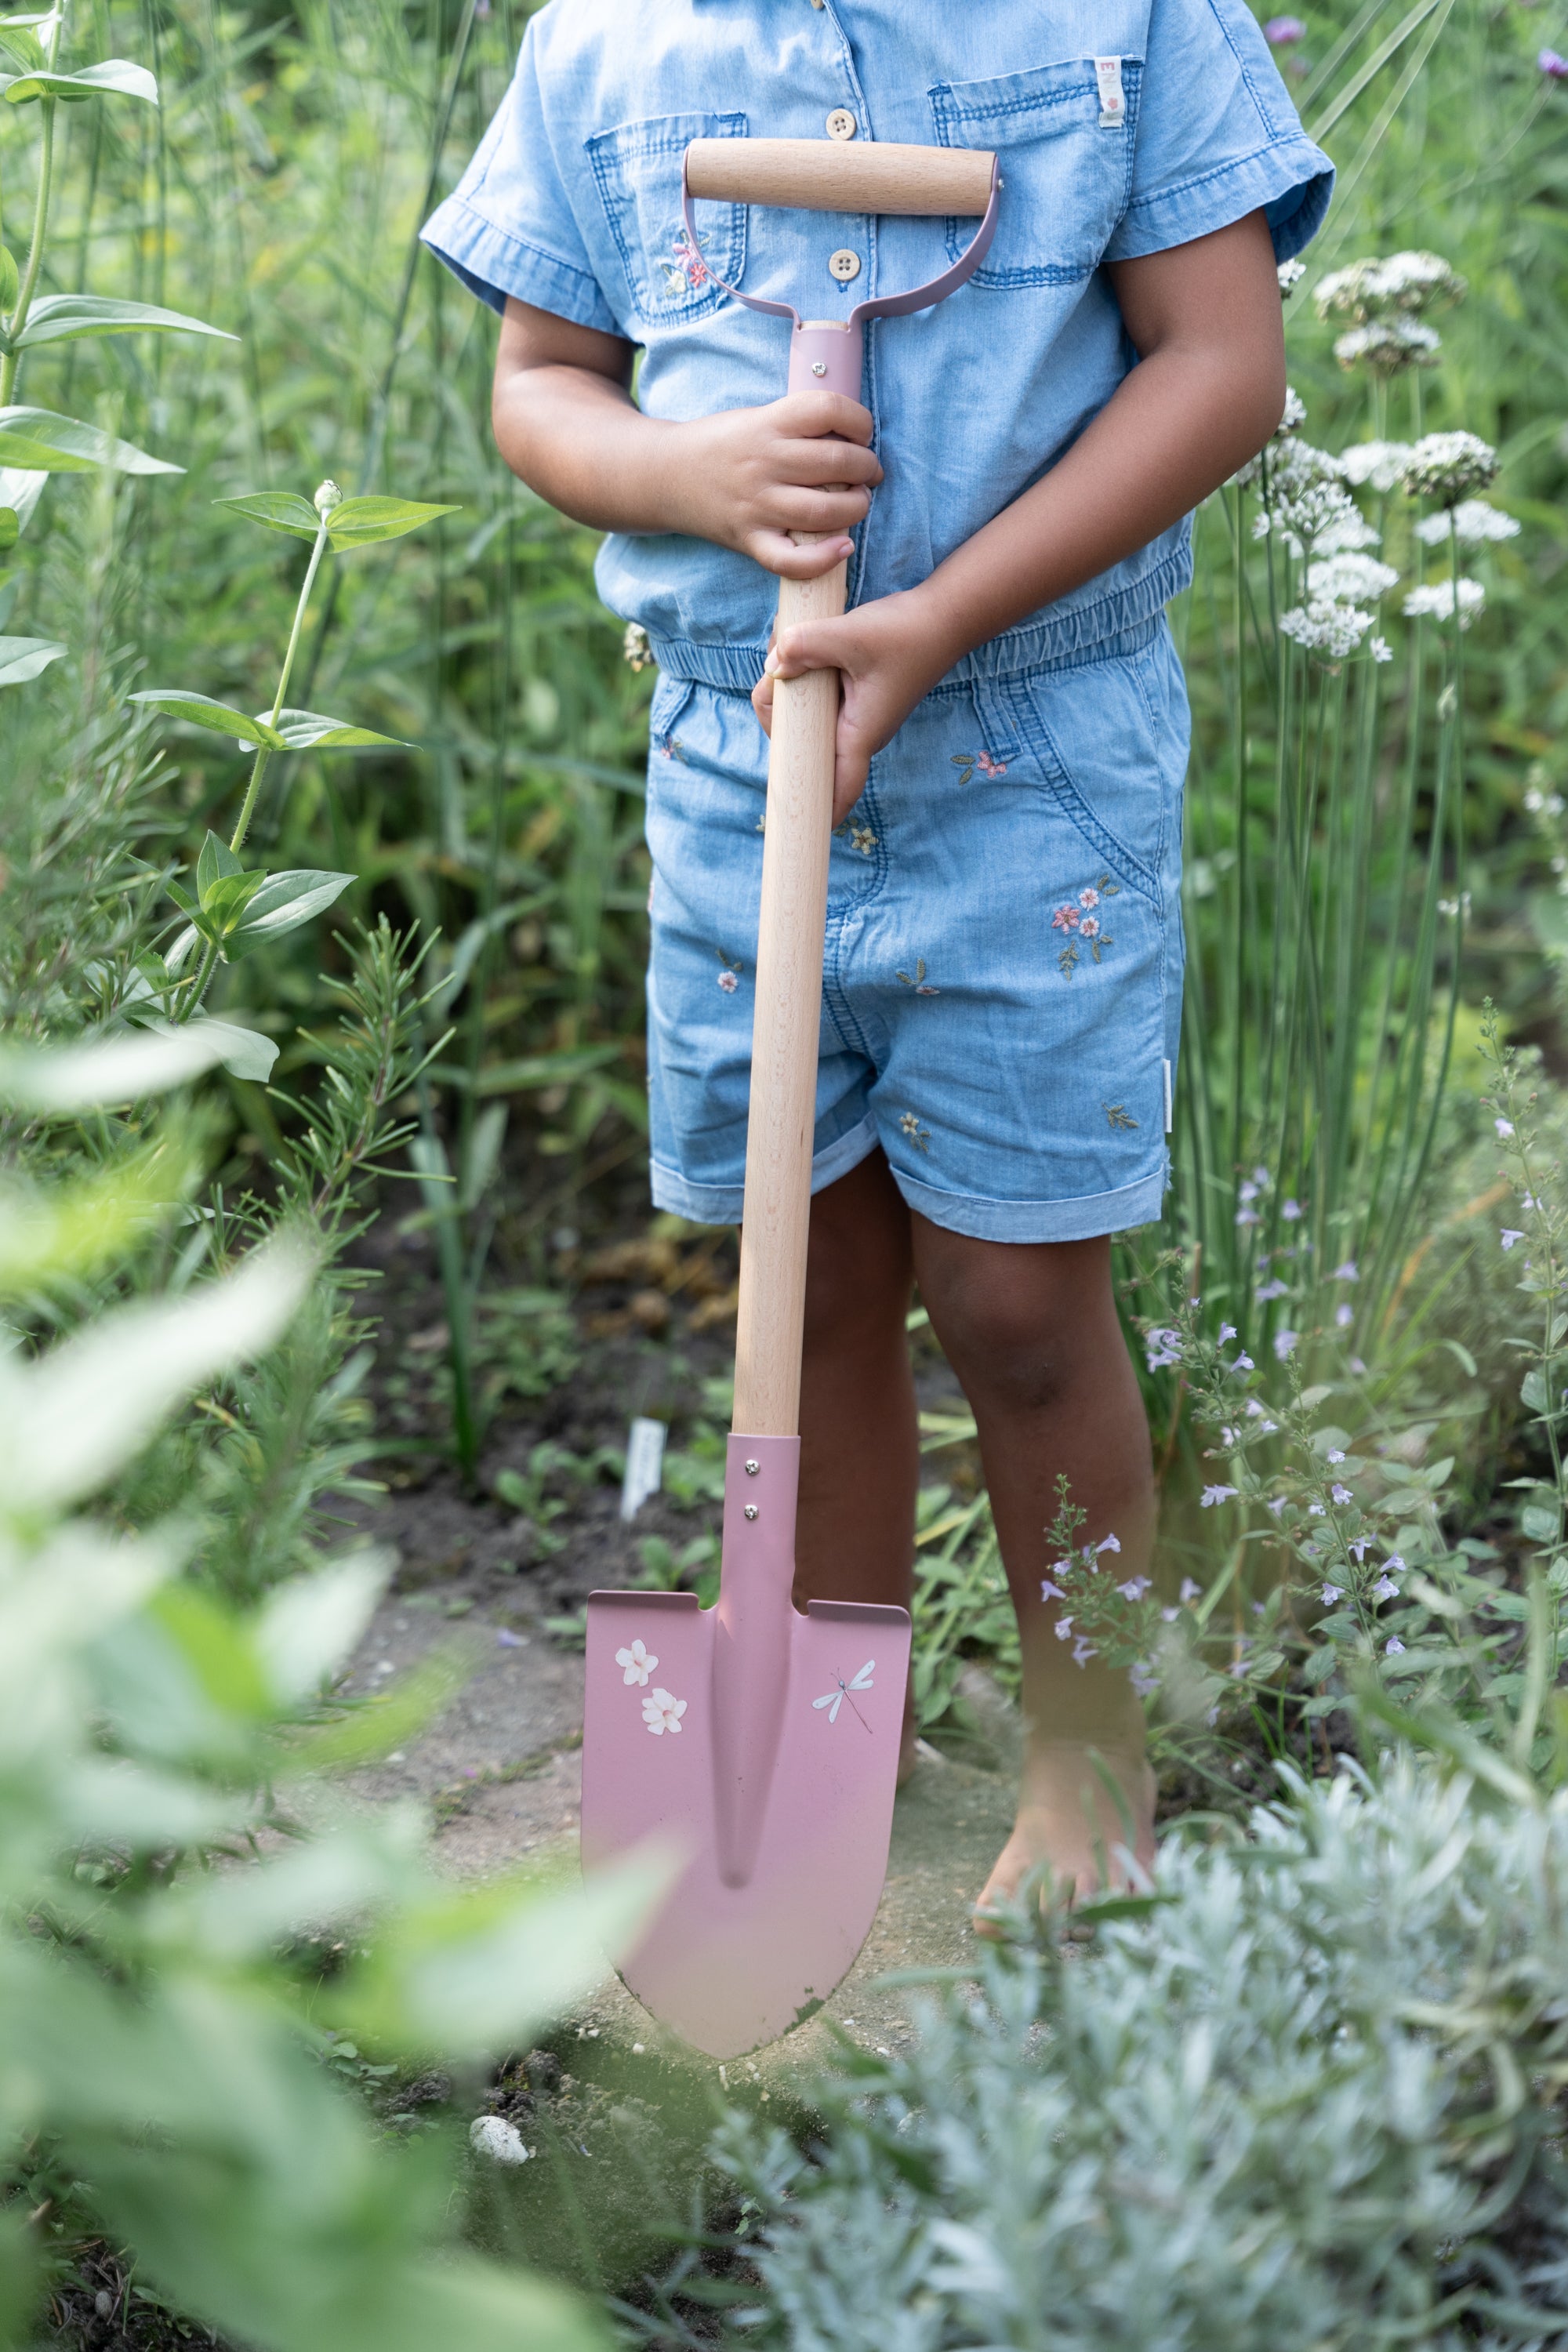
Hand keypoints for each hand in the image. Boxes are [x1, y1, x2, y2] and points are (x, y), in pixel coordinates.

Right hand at [679, 392, 882, 579]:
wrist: (665, 475)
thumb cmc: (722, 444)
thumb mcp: (756, 417)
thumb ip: (798, 423)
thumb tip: (854, 437)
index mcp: (767, 423)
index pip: (829, 409)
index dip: (860, 421)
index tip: (862, 433)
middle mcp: (763, 463)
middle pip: (837, 462)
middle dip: (867, 467)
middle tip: (868, 472)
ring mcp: (756, 505)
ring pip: (825, 511)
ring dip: (856, 507)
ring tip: (857, 501)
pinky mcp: (749, 540)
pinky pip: (792, 561)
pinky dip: (824, 558)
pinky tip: (842, 546)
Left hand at [752, 586, 957, 824]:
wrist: (945, 615)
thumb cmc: (908, 633)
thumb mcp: (852, 635)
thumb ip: (806, 646)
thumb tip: (773, 665)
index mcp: (860, 734)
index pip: (838, 789)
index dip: (818, 812)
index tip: (796, 829)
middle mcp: (856, 731)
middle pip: (801, 746)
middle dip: (778, 713)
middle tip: (776, 674)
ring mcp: (853, 713)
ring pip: (804, 715)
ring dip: (787, 685)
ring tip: (792, 644)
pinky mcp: (852, 692)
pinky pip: (815, 693)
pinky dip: (802, 671)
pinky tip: (802, 641)